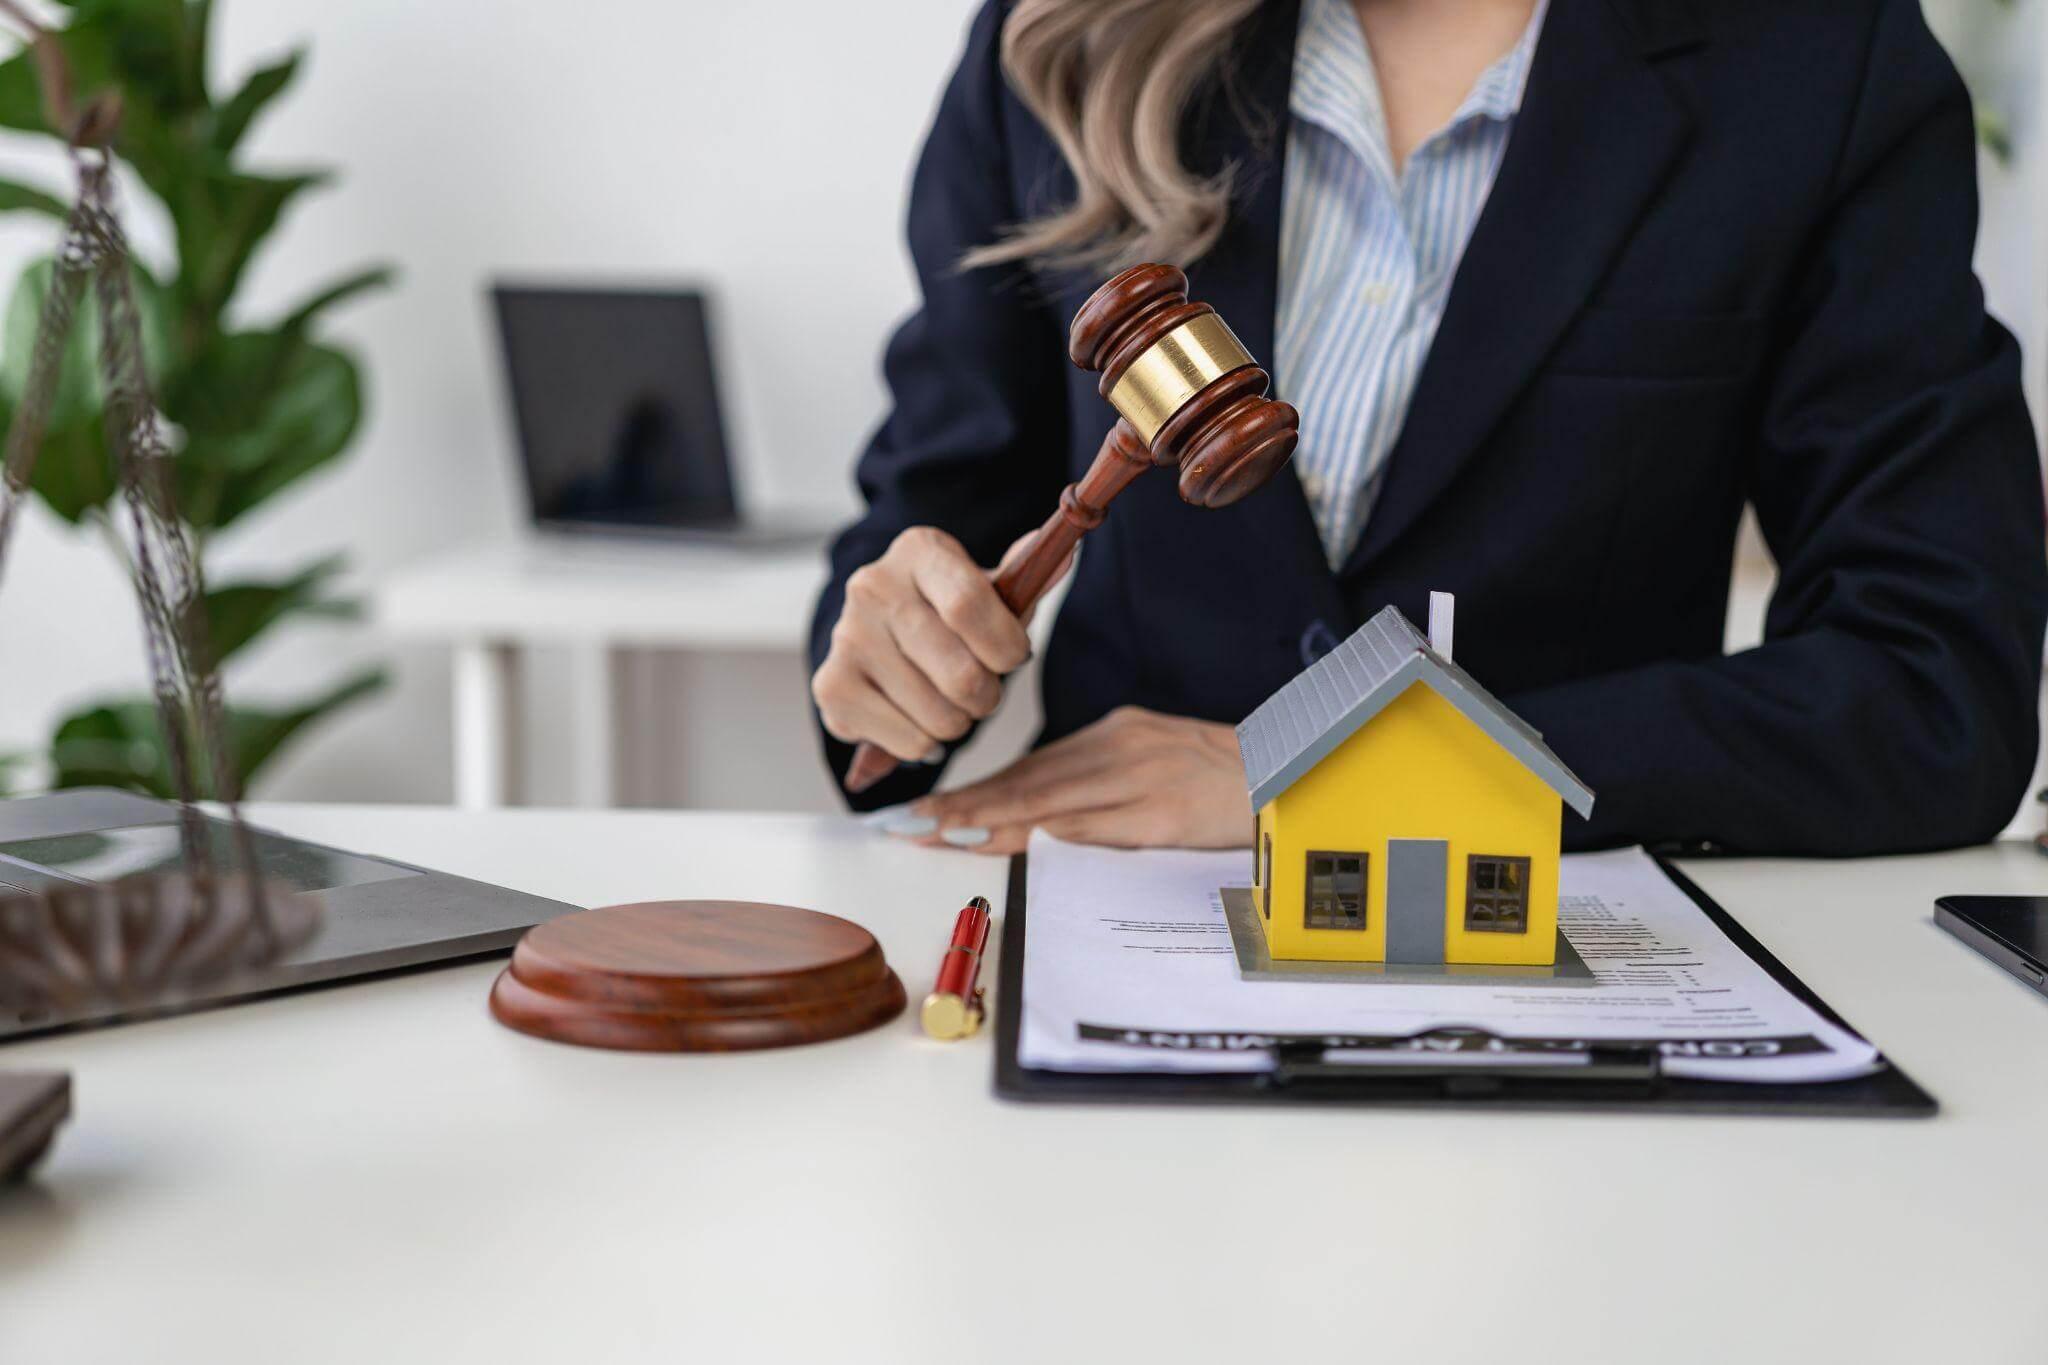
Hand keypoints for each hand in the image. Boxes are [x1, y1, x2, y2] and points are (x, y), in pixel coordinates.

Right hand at [812, 526, 1068, 764]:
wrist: (883, 629)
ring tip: (948, 702)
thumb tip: (1065, 555)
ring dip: (959, 723)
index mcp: (919, 550)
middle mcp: (873, 587)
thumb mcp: (991, 586)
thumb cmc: (949, 610)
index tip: (1014, 657)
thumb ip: (1029, 576)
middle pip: (958, 672)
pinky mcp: (831, 686)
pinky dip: (926, 744)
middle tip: (983, 691)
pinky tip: (917, 716)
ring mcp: (846, 637)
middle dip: (988, 696)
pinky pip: (907, 742)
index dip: (1005, 646)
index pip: (968, 605)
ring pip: (936, 716)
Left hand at [905, 707, 1251, 855]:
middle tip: (905, 824)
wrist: (1302, 776)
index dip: (975, 793)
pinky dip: (1045, 833)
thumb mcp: (1160, 770)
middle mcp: (1122, 748)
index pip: (1031, 771)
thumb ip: (1105, 789)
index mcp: (1118, 736)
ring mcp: (1142, 776)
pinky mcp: (1164, 809)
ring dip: (987, 821)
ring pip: (1048, 802)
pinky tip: (1008, 841)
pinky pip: (1094, 823)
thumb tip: (1044, 821)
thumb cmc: (1232, 784)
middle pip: (1027, 784)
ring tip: (937, 835)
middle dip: (963, 807)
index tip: (927, 811)